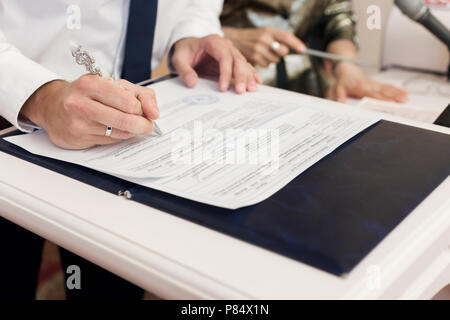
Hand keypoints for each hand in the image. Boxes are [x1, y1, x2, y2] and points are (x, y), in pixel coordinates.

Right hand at [20, 75, 158, 148]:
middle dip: (142, 124)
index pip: (128, 101)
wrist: (53, 107)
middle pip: (125, 120)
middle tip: (147, 125)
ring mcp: (78, 123)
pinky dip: (118, 136)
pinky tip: (112, 129)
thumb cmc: (88, 94)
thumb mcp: (114, 85)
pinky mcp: (78, 138)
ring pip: (119, 132)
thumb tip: (154, 113)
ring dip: (131, 131)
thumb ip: (141, 94)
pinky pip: (110, 141)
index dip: (142, 108)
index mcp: (91, 83)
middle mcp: (81, 103)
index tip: (144, 110)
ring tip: (129, 124)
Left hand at [171, 34, 261, 93]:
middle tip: (241, 91)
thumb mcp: (179, 58)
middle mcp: (225, 45)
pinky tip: (257, 81)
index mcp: (213, 41)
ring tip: (251, 89)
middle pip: (237, 60)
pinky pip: (245, 66)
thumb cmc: (185, 52)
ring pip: (243, 63)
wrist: (189, 48)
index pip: (224, 57)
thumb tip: (192, 82)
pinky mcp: (233, 60)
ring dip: (248, 76)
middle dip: (241, 76)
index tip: (223, 88)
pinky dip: (251, 73)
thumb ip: (184, 70)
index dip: (225, 73)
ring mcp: (231, 52)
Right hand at [222, 26, 305, 67]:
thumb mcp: (267, 32)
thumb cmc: (255, 37)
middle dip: (282, 52)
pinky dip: (266, 62)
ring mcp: (258, 49)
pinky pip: (267, 65)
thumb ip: (280, 38)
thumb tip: (296, 46)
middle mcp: (264, 39)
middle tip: (276, 49)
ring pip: (276, 60)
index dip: (296, 44)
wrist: (236, 40)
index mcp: (269, 31)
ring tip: (265, 52)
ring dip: (273, 58)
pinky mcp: (254, 58)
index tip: (303, 50)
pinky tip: (260, 57)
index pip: (286, 37)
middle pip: (283, 51)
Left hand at [326, 62, 408, 102]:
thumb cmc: (343, 80)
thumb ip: (339, 95)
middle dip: (395, 96)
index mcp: (362, 88)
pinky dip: (395, 89)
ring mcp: (373, 84)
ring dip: (398, 92)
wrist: (346, 69)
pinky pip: (386, 86)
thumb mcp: (338, 88)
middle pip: (384, 91)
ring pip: (387, 88)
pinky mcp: (375, 84)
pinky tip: (403, 92)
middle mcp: (370, 85)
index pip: (374, 94)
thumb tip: (340, 102)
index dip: (383, 98)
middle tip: (405, 100)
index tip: (392, 101)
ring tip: (408, 96)